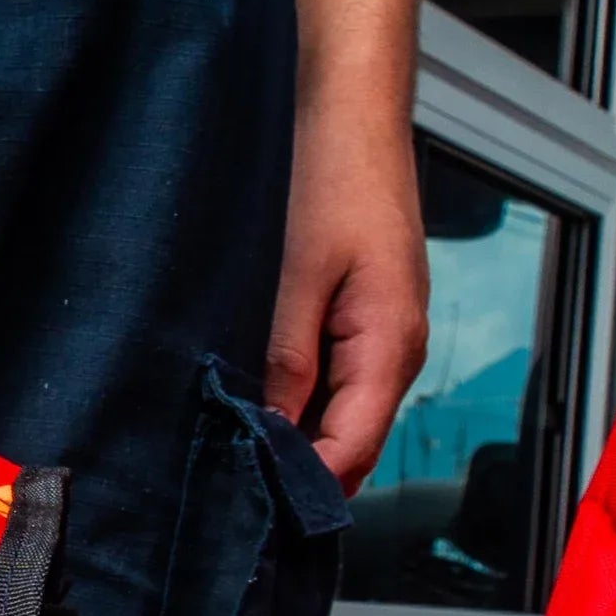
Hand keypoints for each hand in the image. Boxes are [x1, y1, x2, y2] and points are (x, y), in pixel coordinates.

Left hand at [264, 78, 428, 490]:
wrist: (346, 104)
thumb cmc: (330, 172)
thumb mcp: (293, 273)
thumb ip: (284, 359)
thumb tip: (268, 436)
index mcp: (390, 345)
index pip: (352, 452)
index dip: (303, 490)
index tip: (245, 511)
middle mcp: (394, 348)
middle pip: (348, 443)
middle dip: (293, 470)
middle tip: (221, 490)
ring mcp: (377, 333)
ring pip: (335, 413)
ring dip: (287, 433)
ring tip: (223, 447)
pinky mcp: (357, 314)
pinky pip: (328, 377)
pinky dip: (291, 396)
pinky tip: (244, 394)